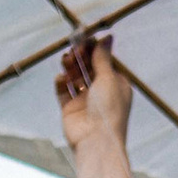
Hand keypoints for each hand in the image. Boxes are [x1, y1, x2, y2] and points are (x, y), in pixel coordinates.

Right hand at [56, 31, 132, 149]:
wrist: (96, 141)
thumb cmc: (109, 110)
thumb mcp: (109, 78)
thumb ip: (103, 57)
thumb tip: (107, 36)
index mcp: (116, 84)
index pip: (103, 60)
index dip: (93, 49)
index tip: (84, 38)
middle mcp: (101, 91)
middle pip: (87, 67)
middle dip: (80, 56)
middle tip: (74, 49)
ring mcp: (84, 100)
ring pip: (74, 76)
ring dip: (70, 66)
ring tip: (67, 60)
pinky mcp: (69, 108)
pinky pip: (63, 90)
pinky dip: (61, 81)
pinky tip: (62, 78)